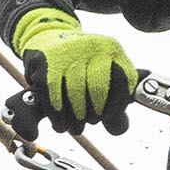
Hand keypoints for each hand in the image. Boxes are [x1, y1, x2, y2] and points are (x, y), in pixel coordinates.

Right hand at [9, 9, 136, 139]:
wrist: (47, 40)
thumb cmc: (80, 65)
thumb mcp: (103, 74)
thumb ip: (116, 100)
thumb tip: (120, 127)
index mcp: (111, 48)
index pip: (123, 80)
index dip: (118, 105)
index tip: (109, 118)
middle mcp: (92, 46)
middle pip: (99, 89)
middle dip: (95, 114)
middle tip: (91, 122)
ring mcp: (68, 52)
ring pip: (75, 93)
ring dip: (75, 119)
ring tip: (75, 128)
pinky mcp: (46, 61)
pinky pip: (53, 95)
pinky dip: (57, 115)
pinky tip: (60, 124)